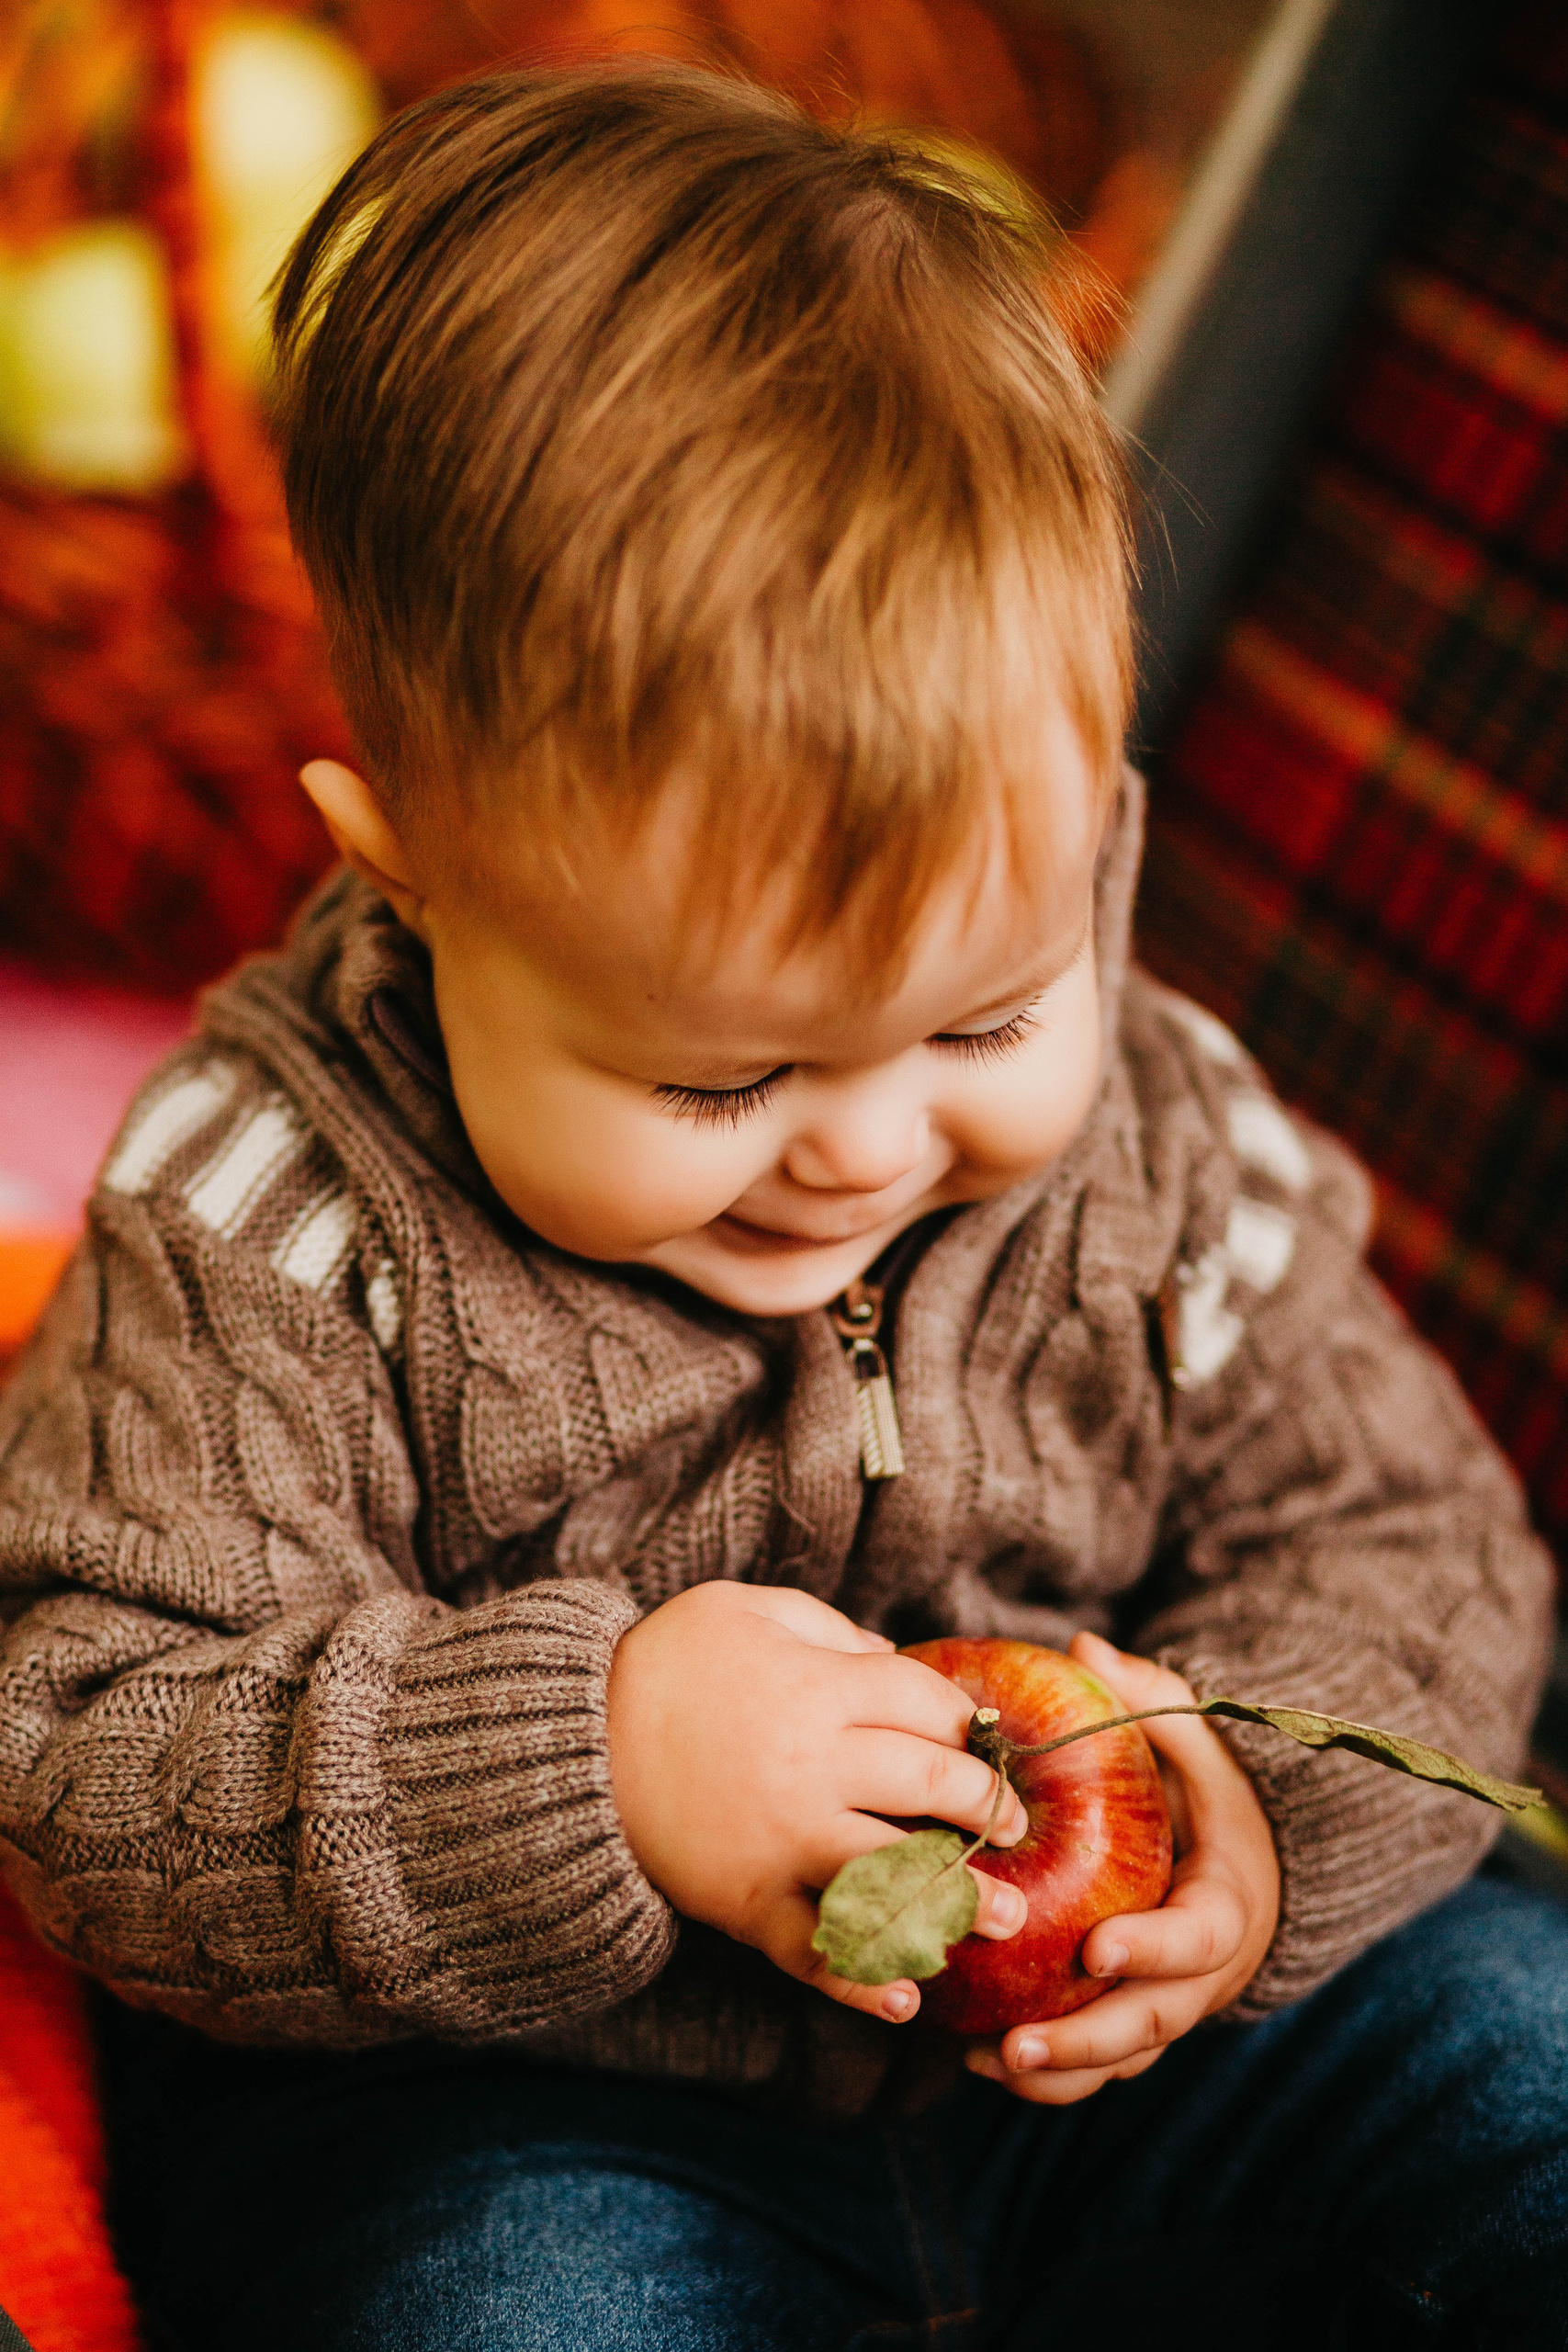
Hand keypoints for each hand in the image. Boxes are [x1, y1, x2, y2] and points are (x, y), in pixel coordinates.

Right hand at [606, 1581, 1028, 2024]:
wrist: (569, 1746)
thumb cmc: (664, 1666)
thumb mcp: (745, 1612)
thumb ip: (828, 1631)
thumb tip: (891, 1658)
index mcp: (818, 1689)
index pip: (930, 1707)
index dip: (969, 1725)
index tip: (985, 1743)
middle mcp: (813, 1767)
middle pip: (933, 1787)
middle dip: (988, 1807)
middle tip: (1013, 1826)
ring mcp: (782, 1842)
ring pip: (897, 1875)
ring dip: (962, 1900)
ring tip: (1011, 1916)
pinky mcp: (747, 1902)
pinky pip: (817, 1951)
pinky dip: (864, 1982)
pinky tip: (909, 1998)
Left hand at [965, 1631, 1279, 2104]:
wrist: (1248, 1861)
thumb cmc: (1208, 1791)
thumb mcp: (1195, 1741)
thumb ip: (1150, 1699)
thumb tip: (1085, 1644)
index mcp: (1225, 1903)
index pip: (1197, 1938)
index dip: (1153, 1949)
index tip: (1097, 1949)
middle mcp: (1201, 1971)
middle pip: (1151, 2023)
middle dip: (1087, 2039)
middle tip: (1018, 2042)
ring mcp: (1169, 2003)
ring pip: (1120, 2057)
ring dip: (1058, 2069)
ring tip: (981, 2062)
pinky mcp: (1134, 2019)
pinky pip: (1097, 2063)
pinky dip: (1048, 2072)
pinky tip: (974, 2059)